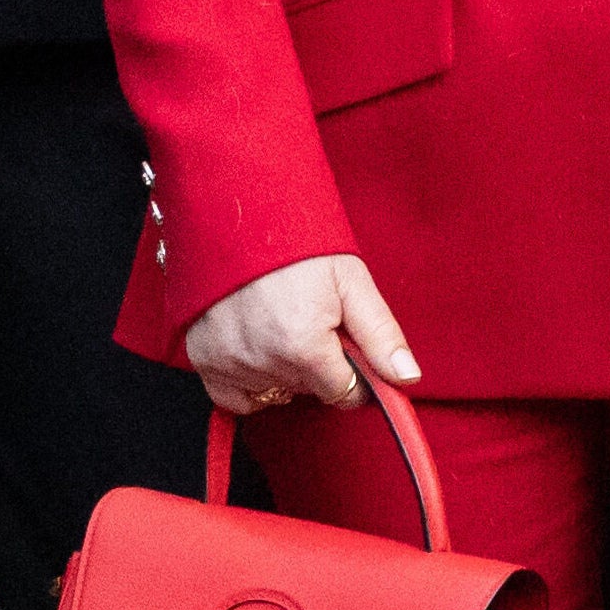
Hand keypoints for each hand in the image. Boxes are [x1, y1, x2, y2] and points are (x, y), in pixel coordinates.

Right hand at [181, 254, 422, 418]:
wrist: (236, 211)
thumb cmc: (295, 242)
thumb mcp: (350, 280)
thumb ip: (380, 335)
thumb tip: (408, 378)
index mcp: (304, 346)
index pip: (345, 393)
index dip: (354, 372)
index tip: (346, 344)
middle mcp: (264, 361)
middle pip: (310, 391)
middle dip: (320, 365)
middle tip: (311, 319)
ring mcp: (228, 362)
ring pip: (276, 392)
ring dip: (285, 370)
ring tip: (281, 323)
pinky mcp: (202, 358)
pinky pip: (234, 398)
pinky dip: (249, 384)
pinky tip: (258, 351)